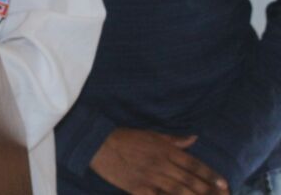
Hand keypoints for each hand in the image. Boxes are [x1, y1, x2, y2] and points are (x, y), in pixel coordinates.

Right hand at [89, 129, 226, 193]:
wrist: (97, 144)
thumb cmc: (124, 137)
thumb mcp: (150, 133)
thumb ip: (173, 139)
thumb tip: (194, 138)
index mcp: (164, 150)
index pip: (193, 164)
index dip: (210, 174)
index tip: (224, 183)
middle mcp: (160, 164)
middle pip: (189, 180)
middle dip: (207, 190)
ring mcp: (149, 177)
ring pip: (178, 191)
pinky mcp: (137, 188)